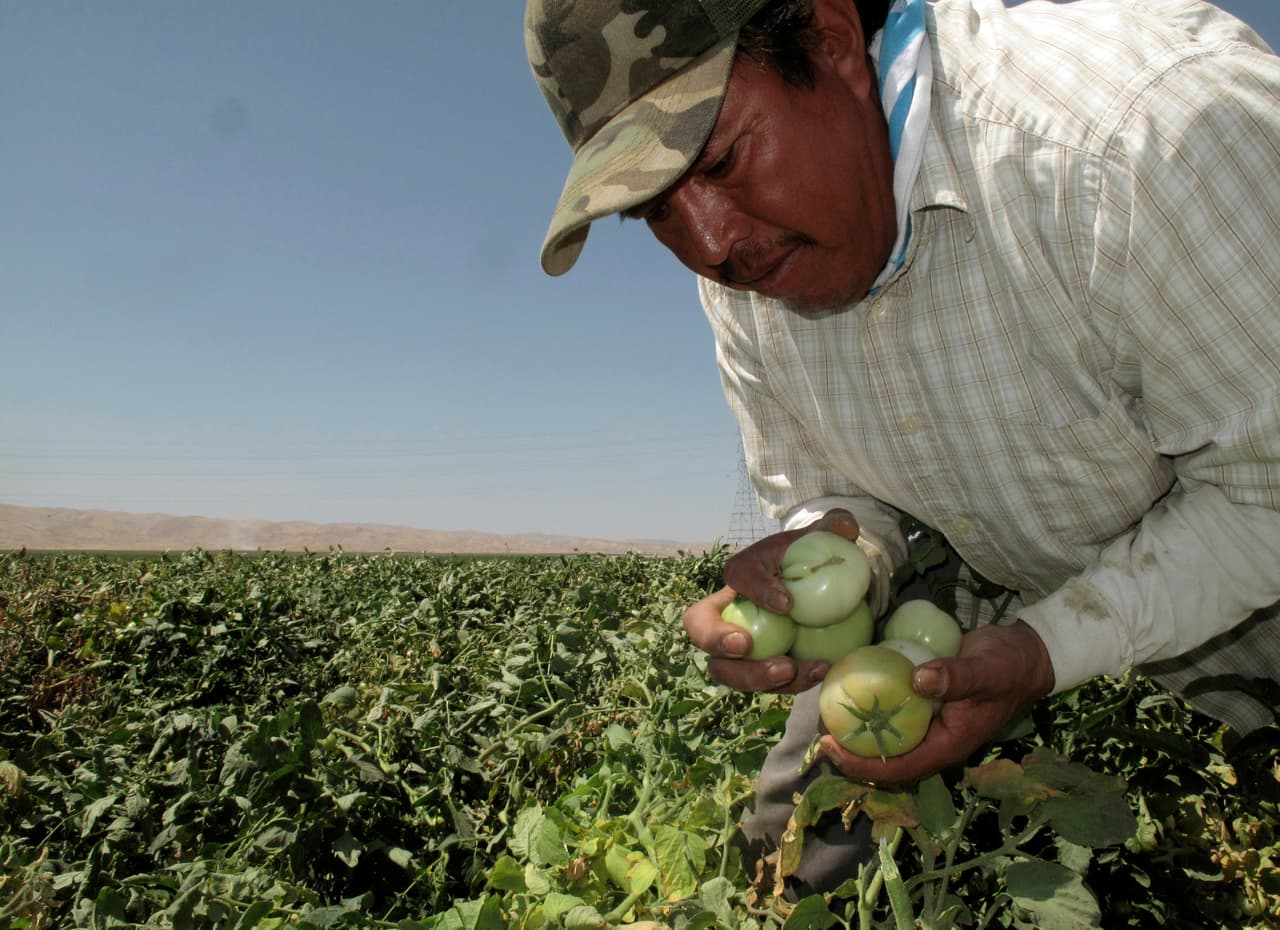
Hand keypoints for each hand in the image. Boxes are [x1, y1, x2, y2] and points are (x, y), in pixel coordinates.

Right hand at [681, 509, 860, 693]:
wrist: (813, 593)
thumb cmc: (808, 564)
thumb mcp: (819, 539)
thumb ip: (832, 528)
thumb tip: (846, 527)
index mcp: (740, 574)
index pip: (736, 577)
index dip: (754, 591)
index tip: (786, 603)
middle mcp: (727, 614)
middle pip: (703, 632)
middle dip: (719, 642)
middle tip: (749, 646)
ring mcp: (737, 650)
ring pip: (728, 671)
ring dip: (755, 675)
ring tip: (791, 670)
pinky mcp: (759, 671)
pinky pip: (765, 685)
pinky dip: (791, 683)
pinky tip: (820, 671)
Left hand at [819, 620, 1055, 783]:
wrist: (1025, 654)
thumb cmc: (1009, 666)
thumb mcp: (986, 670)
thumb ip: (956, 677)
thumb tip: (918, 680)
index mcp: (948, 745)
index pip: (898, 768)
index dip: (861, 764)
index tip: (829, 746)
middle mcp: (935, 740)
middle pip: (886, 758)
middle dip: (851, 751)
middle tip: (818, 728)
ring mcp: (930, 724)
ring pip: (887, 737)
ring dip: (857, 730)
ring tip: (826, 710)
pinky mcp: (925, 704)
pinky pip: (894, 713)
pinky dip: (872, 706)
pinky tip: (850, 687)